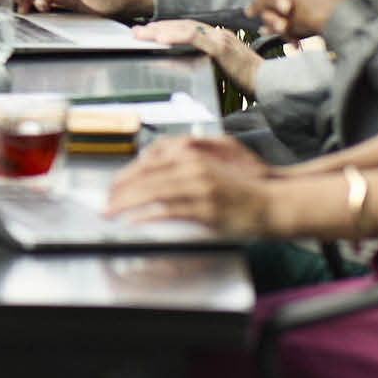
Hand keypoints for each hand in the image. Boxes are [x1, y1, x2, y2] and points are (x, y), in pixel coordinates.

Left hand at [105, 139, 274, 235]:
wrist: (273, 203)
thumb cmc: (242, 189)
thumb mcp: (210, 168)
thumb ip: (183, 168)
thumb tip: (154, 175)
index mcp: (192, 156)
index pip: (148, 163)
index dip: (126, 176)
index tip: (112, 187)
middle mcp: (193, 168)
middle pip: (145, 177)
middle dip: (119, 191)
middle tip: (104, 203)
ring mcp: (200, 188)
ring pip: (152, 192)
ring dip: (126, 203)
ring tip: (110, 212)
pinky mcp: (206, 210)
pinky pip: (170, 212)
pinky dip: (148, 216)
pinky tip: (134, 221)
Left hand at [132, 18, 261, 93]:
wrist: (270, 83)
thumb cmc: (251, 80)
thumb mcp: (226, 67)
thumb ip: (209, 60)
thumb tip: (188, 62)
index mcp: (219, 37)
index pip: (187, 27)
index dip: (167, 28)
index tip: (150, 31)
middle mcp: (218, 33)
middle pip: (182, 25)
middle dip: (158, 27)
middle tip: (137, 31)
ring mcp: (219, 38)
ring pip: (184, 28)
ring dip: (160, 31)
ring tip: (142, 35)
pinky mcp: (220, 48)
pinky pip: (193, 38)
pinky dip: (175, 37)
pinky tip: (160, 40)